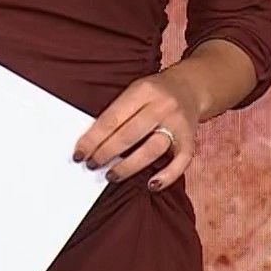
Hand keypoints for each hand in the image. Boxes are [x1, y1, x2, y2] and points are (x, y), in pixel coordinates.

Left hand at [71, 72, 203, 191]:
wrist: (191, 86)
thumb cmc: (155, 93)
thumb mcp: (135, 91)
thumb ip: (118, 113)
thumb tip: (93, 142)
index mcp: (143, 90)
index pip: (112, 118)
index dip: (93, 139)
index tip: (79, 153)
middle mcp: (162, 105)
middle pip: (129, 135)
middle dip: (106, 153)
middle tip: (92, 165)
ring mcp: (178, 123)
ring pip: (151, 149)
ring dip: (128, 166)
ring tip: (111, 176)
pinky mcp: (191, 138)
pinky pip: (181, 161)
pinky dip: (167, 175)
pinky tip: (151, 184)